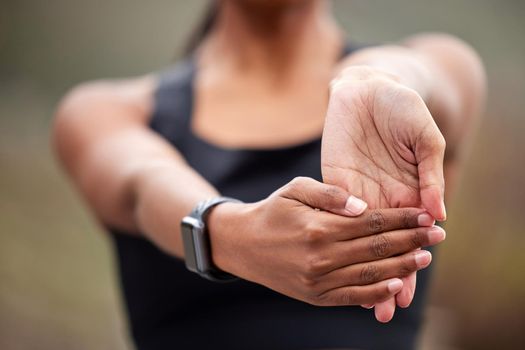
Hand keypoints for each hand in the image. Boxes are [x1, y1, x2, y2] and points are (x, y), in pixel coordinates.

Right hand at [208, 177, 443, 306]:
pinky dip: (376, 294)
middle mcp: (322, 256)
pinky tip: (397, 286)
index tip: (426, 215)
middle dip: (411, 241)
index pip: (372, 223)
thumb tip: (362, 206)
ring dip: (402, 267)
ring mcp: (318, 280)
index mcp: (319, 226)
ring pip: (370, 275)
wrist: (243, 244)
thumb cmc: (272, 211)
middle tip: (438, 236)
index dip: (403, 219)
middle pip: (377, 249)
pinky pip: (352, 297)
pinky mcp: (315, 296)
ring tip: (425, 258)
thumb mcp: (295, 189)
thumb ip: (329, 194)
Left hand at [322, 66, 446, 320]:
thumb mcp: (424, 139)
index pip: (411, 235)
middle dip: (387, 276)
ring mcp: (357, 192)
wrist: (368, 87)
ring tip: (364, 299)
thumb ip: (430, 176)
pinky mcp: (334, 182)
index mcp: (410, 191)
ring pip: (359, 238)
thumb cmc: (403, 108)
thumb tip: (438, 215)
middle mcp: (384, 198)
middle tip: (387, 310)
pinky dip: (338, 238)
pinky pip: (335, 214)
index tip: (407, 291)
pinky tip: (336, 262)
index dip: (410, 262)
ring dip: (361, 266)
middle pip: (385, 245)